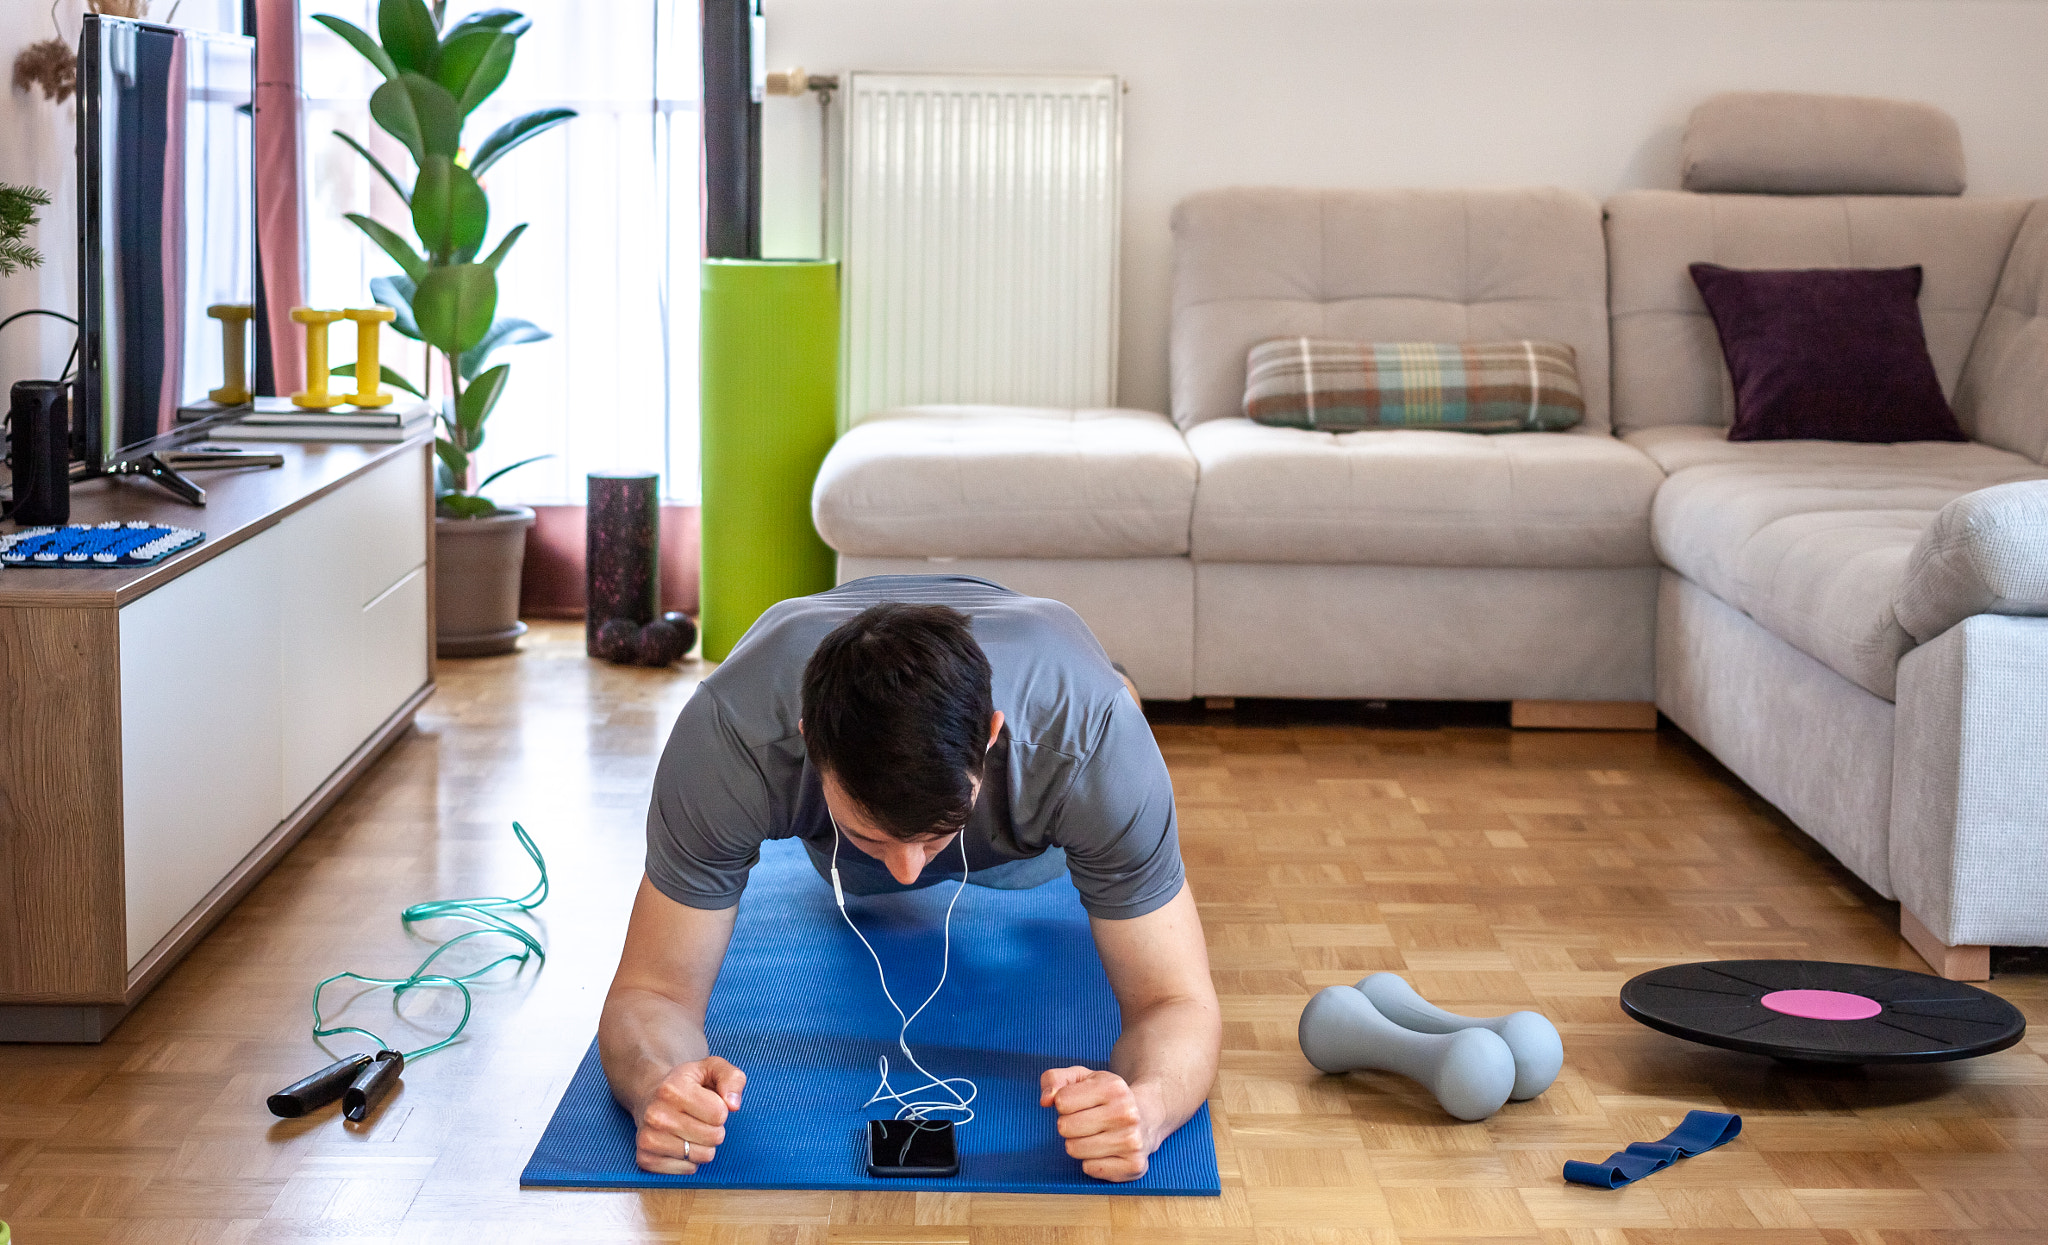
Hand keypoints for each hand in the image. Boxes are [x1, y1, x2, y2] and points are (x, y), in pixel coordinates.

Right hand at [634, 1055, 746, 1173]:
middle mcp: (656, 1115)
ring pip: (703, 1156)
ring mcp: (648, 1139)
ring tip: (690, 1129)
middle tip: (700, 1118)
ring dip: (704, 1145)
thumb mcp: (712, 1068)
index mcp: (672, 1089)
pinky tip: (679, 1142)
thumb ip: (732, 1078)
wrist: (650, 1095)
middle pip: (713, 1137)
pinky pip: (688, 1169)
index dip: (721, 1109)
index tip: (708, 1102)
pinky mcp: (646, 1160)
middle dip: (715, 1128)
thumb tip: (734, 1104)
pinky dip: (690, 1159)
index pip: (719, 1114)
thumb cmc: (687, 1083)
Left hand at [1040, 1065, 1151, 1181]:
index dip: (1064, 1103)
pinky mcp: (1133, 1165)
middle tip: (1087, 1122)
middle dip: (1069, 1125)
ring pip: (1075, 1149)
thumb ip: (1055, 1079)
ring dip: (1078, 1144)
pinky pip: (1089, 1168)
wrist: (1147, 1117)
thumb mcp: (1083, 1078)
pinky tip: (1106, 1151)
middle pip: (1065, 1127)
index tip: (1080, 1104)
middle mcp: (1126, 1113)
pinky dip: (1092, 1161)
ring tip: (1096, 1135)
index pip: (1061, 1101)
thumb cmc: (1108, 1098)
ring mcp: (1132, 1141)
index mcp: (1114, 1087)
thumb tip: (1045, 1100)